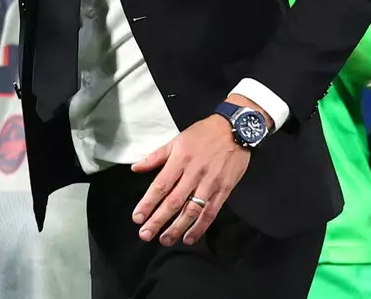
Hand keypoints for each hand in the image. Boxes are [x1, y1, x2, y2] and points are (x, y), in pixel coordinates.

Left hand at [131, 113, 251, 246]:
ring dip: (177, 227)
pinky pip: (211, 212)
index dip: (148, 203)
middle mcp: (194, 173)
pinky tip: (189, 237)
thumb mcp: (176, 141)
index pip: (160, 185)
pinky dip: (200, 227)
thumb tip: (135, 168)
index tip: (137, 218)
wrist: (235, 130)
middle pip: (173, 201)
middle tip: (145, 235)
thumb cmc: (202, 134)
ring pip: (192, 210)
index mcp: (180, 160)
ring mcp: (210, 183)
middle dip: (158, 220)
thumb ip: (156, 157)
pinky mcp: (224, 190)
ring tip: (165, 240)